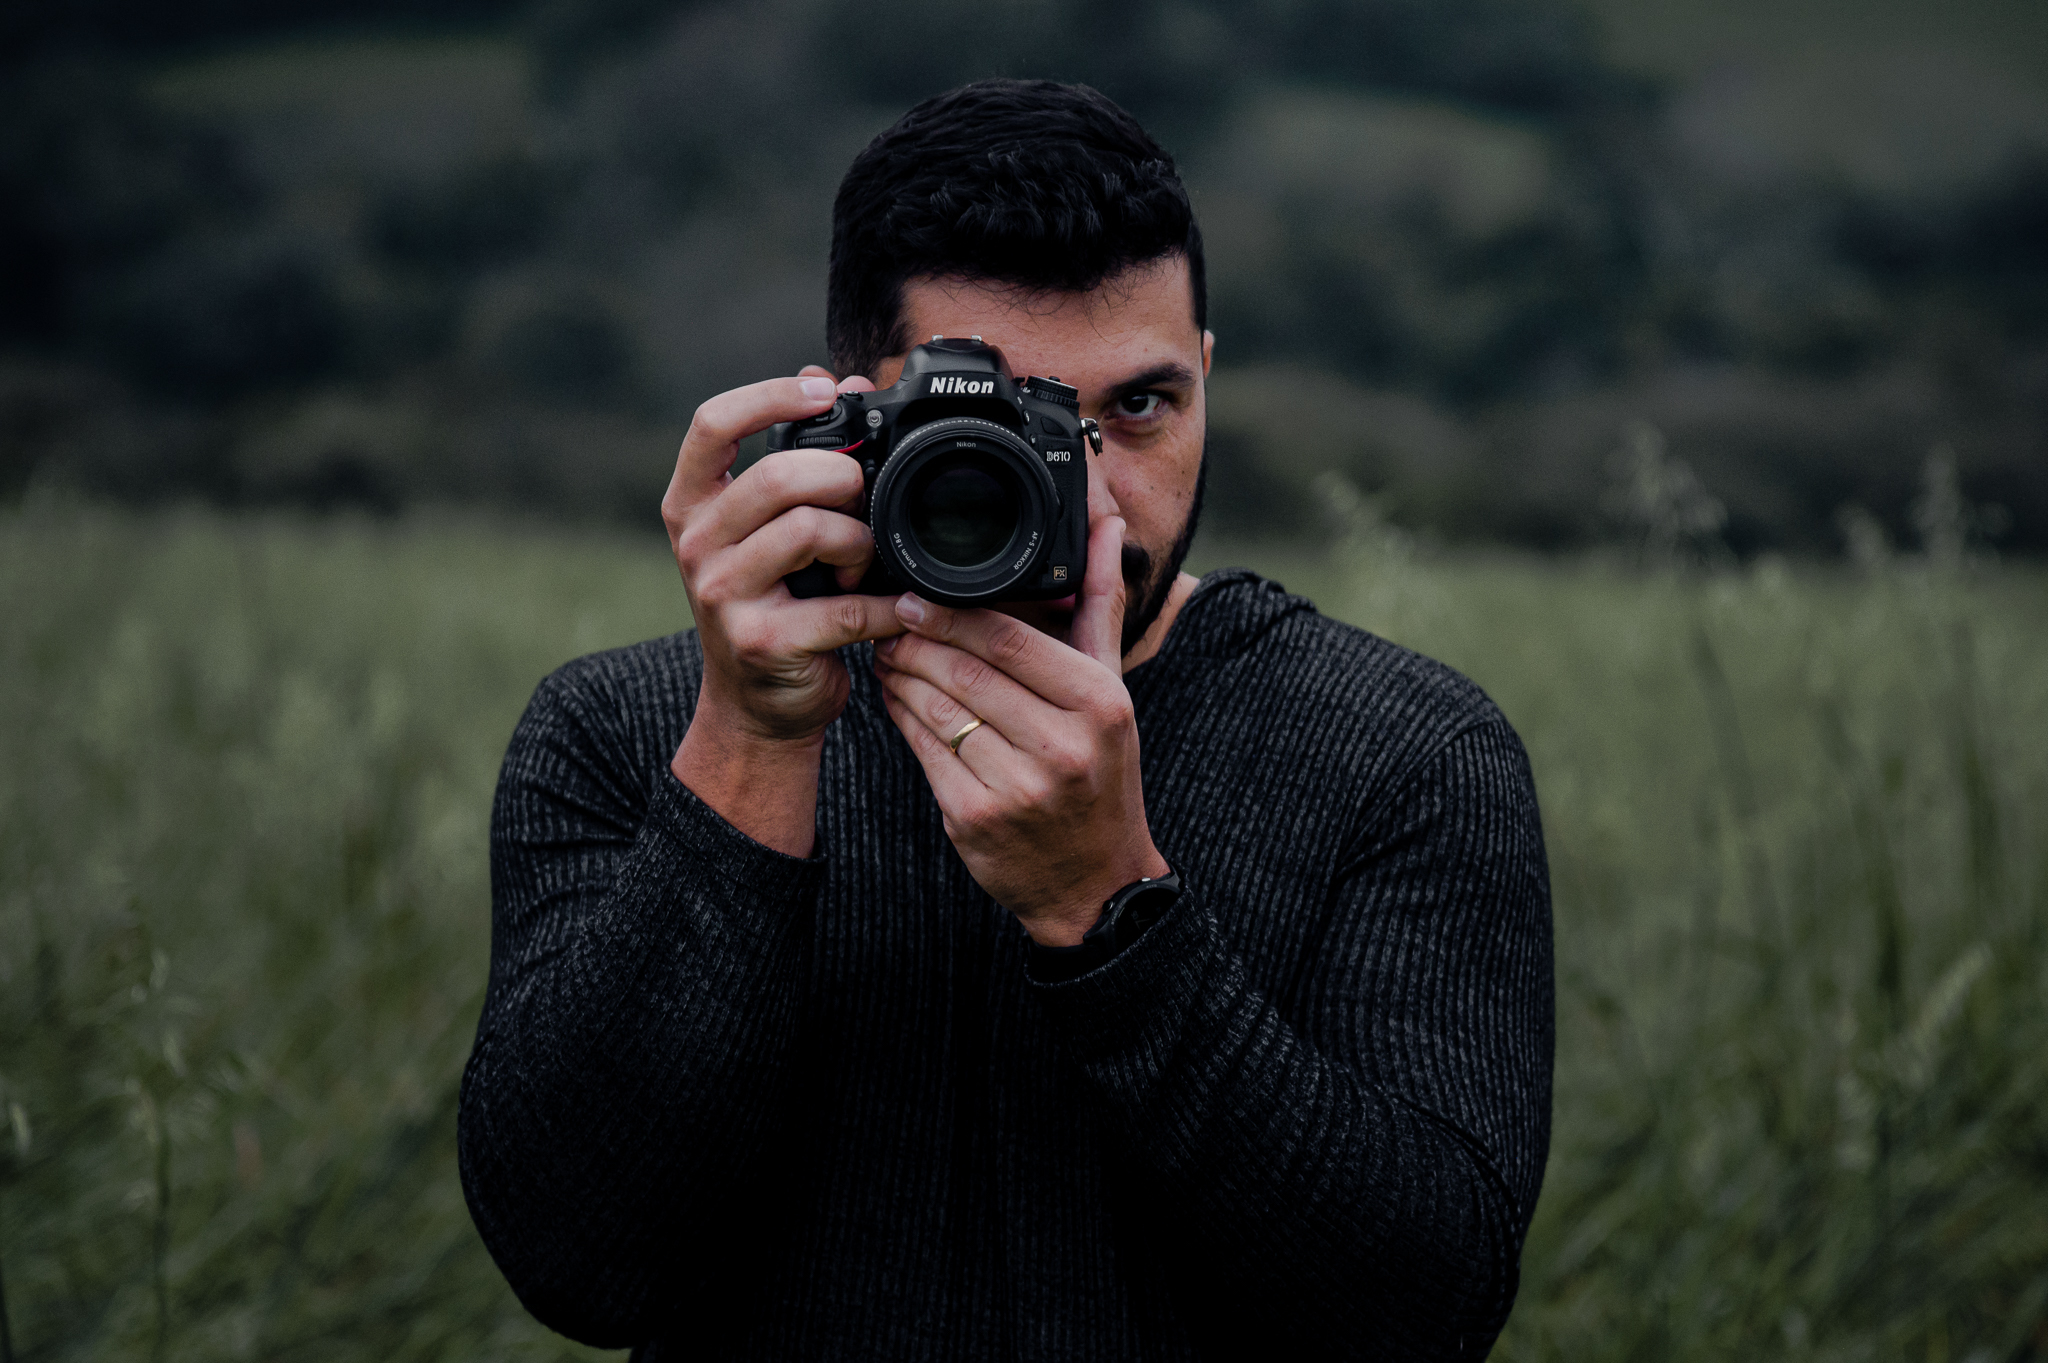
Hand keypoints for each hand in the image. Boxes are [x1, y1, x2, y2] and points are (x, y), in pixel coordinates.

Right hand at [662, 366, 901, 852]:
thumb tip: (840, 380)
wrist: (755, 706)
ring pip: (812, 531)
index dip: (769, 395)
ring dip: (861, 543)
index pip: (711, 423)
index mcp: (691, 503)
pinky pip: (846, 608)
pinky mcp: (762, 642)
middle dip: (843, 480)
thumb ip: (797, 460)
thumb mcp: (765, 530)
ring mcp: (723, 595)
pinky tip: (895, 609)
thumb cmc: (773, 602)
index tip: (823, 391)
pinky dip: (886, 606)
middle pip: (780, 475)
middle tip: (863, 505)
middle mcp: (696, 543)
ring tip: (863, 565)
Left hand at [871, 515, 1169, 944]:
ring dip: (902, 675)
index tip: (917, 596)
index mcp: (1099, 705)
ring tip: (888, 653)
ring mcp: (1017, 787)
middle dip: (918, 641)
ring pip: (938, 709)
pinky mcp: (974, 819)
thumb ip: (1101, 606)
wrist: (1095, 883)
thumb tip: (1109, 529)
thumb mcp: (1113, 692)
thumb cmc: (1102, 776)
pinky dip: (901, 717)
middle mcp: (1062, 747)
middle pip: (968, 672)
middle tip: (889, 620)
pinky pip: (923, 750)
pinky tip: (895, 697)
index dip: (954, 614)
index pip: (1013, 640)